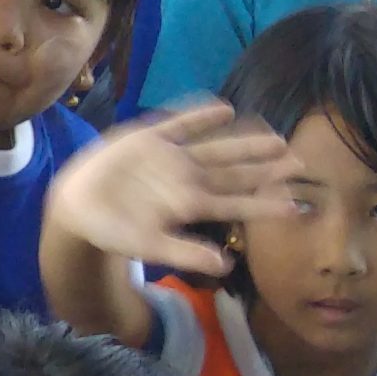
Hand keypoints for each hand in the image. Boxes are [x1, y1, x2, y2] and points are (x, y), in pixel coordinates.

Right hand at [43, 103, 301, 278]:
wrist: (77, 207)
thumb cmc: (113, 231)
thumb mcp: (149, 246)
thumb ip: (185, 254)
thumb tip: (225, 267)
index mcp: (189, 205)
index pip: (234, 203)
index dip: (264, 204)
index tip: (295, 205)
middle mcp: (186, 179)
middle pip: (234, 172)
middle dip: (266, 169)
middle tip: (299, 163)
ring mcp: (170, 158)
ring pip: (215, 147)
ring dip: (244, 142)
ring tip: (275, 138)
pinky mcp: (149, 139)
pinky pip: (179, 124)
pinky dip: (198, 116)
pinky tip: (223, 108)